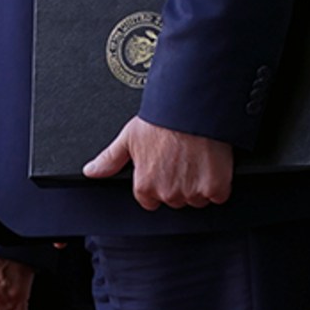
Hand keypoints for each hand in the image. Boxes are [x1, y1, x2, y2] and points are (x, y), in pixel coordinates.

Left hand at [84, 115, 233, 209]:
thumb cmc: (160, 120)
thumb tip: (91, 172)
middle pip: (175, 200)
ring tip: (194, 158)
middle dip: (178, 184)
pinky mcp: (216, 188)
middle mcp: (168, 193)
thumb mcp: (129, 137)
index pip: (150, 200)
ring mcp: (193, 192)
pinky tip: (211, 163)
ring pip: (197, 199)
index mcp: (146, 186)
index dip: (157, 183)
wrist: (191, 108)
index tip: (163, 168)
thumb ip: (110, 159)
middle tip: (180, 159)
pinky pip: (218, 194)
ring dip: (198, 184)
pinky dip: (217, 182)